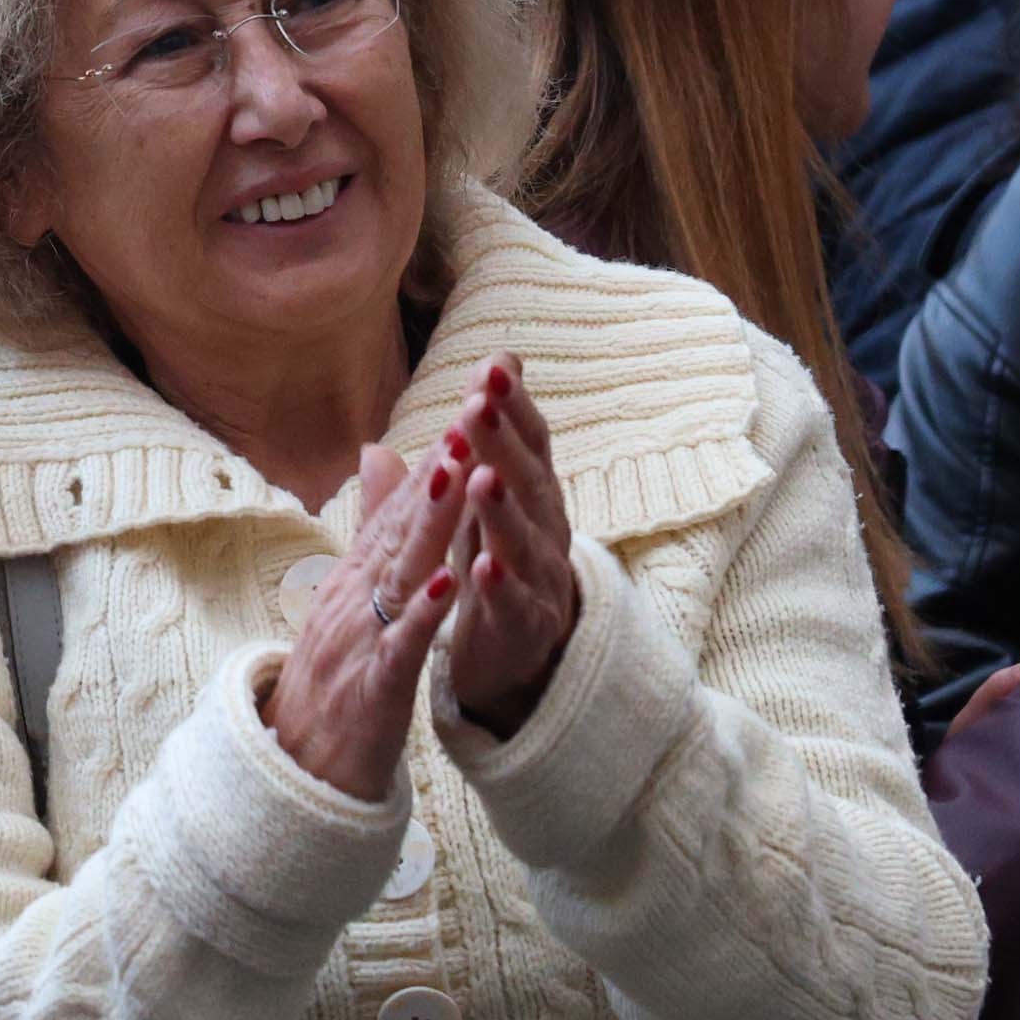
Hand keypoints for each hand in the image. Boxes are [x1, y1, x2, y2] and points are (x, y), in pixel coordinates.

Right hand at [261, 438, 462, 797]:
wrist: (295, 771)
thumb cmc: (333, 685)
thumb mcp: (351, 602)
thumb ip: (369, 529)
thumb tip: (377, 455)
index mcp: (355, 580)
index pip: (400, 508)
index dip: (437, 456)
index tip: (471, 407)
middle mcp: (352, 599)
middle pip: (401, 527)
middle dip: (439, 469)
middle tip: (471, 413)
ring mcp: (358, 641)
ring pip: (399, 572)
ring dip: (429, 522)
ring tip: (459, 474)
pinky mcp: (370, 688)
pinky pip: (399, 645)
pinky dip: (422, 612)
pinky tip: (446, 580)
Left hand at [438, 359, 581, 735]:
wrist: (514, 654)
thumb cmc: (495, 563)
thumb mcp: (478, 503)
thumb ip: (475, 444)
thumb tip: (480, 374)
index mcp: (530, 497)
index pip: (527, 444)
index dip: (513, 406)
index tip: (493, 365)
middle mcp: (544, 529)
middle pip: (528, 481)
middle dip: (505, 441)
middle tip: (481, 402)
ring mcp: (540, 578)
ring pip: (525, 540)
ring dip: (503, 508)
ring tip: (481, 477)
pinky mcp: (525, 626)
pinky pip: (514, 604)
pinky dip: (499, 584)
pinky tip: (480, 565)